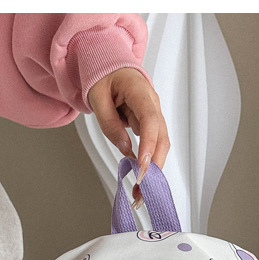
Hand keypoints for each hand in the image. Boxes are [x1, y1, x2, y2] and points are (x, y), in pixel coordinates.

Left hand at [88, 67, 169, 207]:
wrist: (110, 66)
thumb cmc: (104, 76)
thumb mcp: (97, 96)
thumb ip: (109, 123)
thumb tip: (125, 149)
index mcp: (140, 91)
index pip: (149, 120)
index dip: (148, 144)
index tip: (142, 166)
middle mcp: (153, 105)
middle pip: (161, 138)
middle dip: (153, 167)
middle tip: (140, 190)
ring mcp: (154, 116)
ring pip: (161, 146)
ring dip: (152, 170)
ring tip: (139, 192)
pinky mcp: (150, 127)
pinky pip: (153, 147)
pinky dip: (148, 165)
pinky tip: (140, 180)